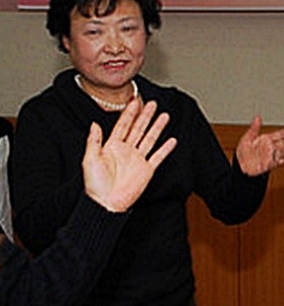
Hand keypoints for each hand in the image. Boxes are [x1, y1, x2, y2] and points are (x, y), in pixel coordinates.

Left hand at [83, 98, 177, 212]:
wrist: (106, 204)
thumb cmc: (95, 185)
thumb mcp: (89, 160)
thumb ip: (94, 141)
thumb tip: (94, 123)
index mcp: (111, 147)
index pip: (122, 125)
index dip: (129, 113)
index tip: (135, 101)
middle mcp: (126, 151)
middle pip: (138, 129)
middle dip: (146, 116)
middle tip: (153, 103)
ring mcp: (137, 160)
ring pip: (149, 139)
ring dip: (157, 127)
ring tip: (165, 116)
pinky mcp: (146, 170)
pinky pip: (158, 156)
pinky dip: (165, 149)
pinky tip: (172, 140)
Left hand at [235, 116, 283, 175]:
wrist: (240, 167)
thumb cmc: (243, 152)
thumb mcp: (246, 138)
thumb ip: (254, 129)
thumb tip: (257, 118)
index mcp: (266, 140)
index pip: (280, 134)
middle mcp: (270, 148)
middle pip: (283, 143)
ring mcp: (270, 156)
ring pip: (281, 152)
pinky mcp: (268, 165)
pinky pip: (274, 163)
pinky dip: (277, 162)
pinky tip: (281, 160)